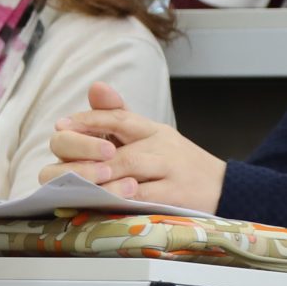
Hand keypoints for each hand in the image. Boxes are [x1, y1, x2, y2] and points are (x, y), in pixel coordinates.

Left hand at [41, 81, 227, 212]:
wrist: (225, 186)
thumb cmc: (176, 164)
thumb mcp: (152, 137)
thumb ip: (119, 117)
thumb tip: (95, 87)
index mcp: (149, 129)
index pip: (116, 117)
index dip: (88, 120)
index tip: (61, 126)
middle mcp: (159, 143)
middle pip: (116, 143)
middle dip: (85, 154)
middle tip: (62, 167)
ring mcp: (169, 167)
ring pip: (129, 166)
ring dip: (101, 175)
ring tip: (77, 183)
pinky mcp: (178, 192)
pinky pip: (147, 194)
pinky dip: (127, 195)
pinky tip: (107, 198)